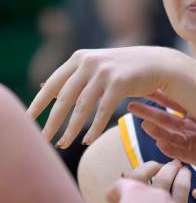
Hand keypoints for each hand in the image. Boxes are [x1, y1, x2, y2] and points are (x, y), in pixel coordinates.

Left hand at [27, 46, 185, 147]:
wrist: (160, 64)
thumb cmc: (126, 69)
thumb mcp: (98, 68)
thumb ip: (75, 77)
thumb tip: (46, 90)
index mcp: (79, 58)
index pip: (53, 83)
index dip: (39, 102)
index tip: (28, 118)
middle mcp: (89, 62)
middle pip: (64, 97)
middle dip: (52, 121)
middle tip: (43, 138)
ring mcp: (104, 71)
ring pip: (82, 106)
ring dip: (71, 128)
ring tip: (63, 144)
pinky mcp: (119, 82)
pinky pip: (102, 110)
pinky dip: (94, 127)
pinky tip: (87, 140)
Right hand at [100, 160, 195, 202]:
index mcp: (135, 194)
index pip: (124, 183)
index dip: (116, 189)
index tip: (111, 197)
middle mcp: (159, 196)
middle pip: (161, 175)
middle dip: (160, 168)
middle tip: (163, 164)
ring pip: (183, 184)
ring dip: (183, 175)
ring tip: (184, 170)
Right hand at [129, 92, 195, 181]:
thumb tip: (195, 72)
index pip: (175, 104)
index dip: (159, 97)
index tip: (142, 88)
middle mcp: (194, 129)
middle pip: (167, 120)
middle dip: (150, 113)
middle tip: (130, 107)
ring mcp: (195, 144)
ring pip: (172, 137)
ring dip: (157, 132)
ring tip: (143, 125)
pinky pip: (183, 153)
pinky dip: (172, 149)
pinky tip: (161, 143)